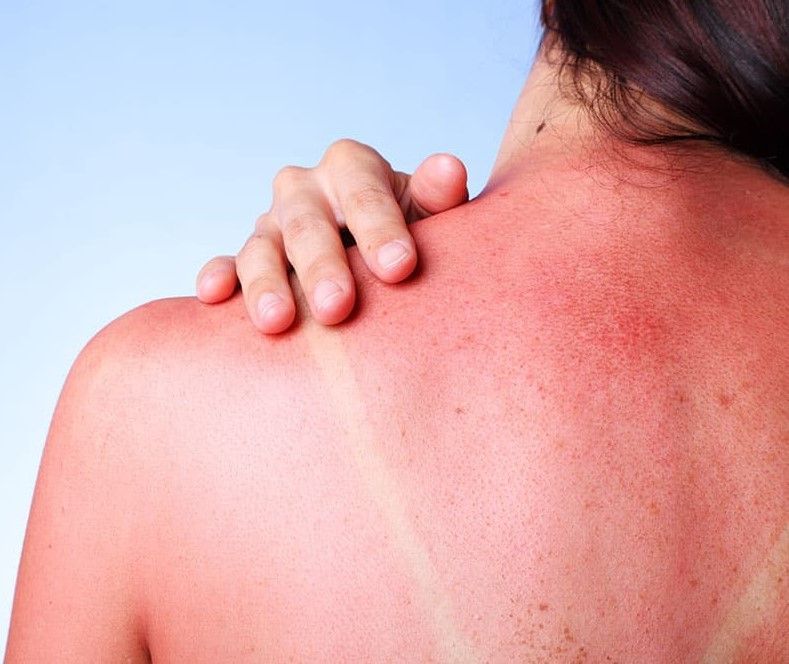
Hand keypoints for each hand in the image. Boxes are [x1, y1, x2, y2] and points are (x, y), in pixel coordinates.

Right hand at [195, 139, 467, 332]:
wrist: (379, 259)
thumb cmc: (411, 236)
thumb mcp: (431, 214)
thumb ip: (437, 196)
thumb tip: (449, 171)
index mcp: (351, 168)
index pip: (363, 190)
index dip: (380, 227)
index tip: (400, 269)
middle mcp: (305, 190)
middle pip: (307, 223)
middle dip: (322, 266)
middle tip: (337, 309)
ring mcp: (273, 224)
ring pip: (261, 247)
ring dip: (265, 284)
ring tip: (277, 322)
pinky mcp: (250, 258)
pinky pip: (229, 264)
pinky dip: (219, 276)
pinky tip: (214, 296)